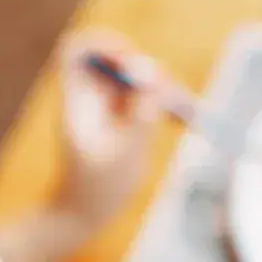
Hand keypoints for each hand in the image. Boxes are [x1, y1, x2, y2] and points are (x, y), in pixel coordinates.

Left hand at [53, 30, 164, 230]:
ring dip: (162, 89)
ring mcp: (104, 109)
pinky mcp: (119, 122)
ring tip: (183, 111)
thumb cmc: (98, 190)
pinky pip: (143, 100)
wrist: (82, 216)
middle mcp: (89, 98)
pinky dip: (162, 104)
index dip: (110, 45)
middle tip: (170, 95)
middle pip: (117, 61)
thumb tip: (153, 77)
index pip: (82, 50)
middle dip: (148, 72)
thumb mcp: (126, 153)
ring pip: (135, 80)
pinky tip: (180, 121)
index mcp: (78, 100)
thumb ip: (140, 113)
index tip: (136, 65)